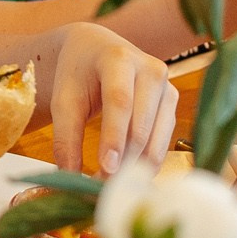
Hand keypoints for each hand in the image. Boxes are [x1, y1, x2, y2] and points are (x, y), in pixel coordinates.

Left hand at [50, 22, 177, 174]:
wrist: (97, 49)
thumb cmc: (78, 73)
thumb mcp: (64, 99)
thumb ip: (66, 137)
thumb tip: (71, 178)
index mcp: (119, 57)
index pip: (119, 101)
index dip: (114, 137)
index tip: (106, 168)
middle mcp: (150, 69)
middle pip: (141, 125)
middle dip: (122, 161)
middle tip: (100, 188)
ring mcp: (166, 86)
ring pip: (156, 138)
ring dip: (134, 167)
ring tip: (109, 185)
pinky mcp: (172, 103)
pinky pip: (163, 141)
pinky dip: (145, 162)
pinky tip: (127, 175)